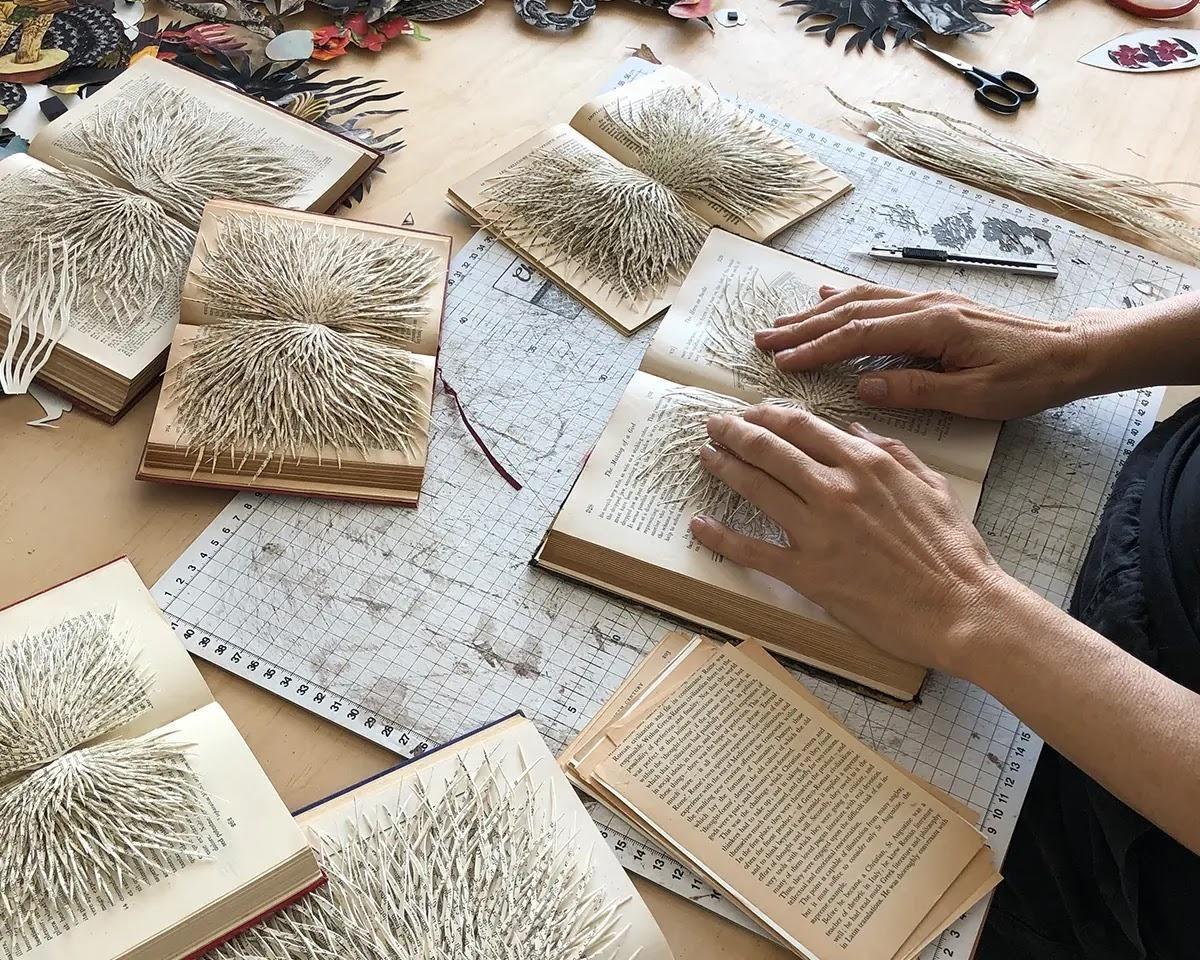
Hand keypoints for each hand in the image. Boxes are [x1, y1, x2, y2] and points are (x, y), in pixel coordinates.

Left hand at [688, 405, 1019, 674]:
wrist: (962, 608)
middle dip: (735, 432)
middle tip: (715, 426)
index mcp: (866, 464)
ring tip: (705, 456)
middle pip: (770, 448)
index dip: (767, 415)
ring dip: (724, 467)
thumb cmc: (953, 551)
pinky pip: (752, 550)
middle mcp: (836, 489)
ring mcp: (818, 531)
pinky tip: (699, 525)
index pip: (801, 426)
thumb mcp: (931, 484)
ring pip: (756, 487)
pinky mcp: (808, 573)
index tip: (750, 413)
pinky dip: (720, 536)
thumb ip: (892, 451)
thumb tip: (855, 429)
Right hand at [753, 284, 1089, 419]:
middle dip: (802, 328)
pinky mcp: (934, 308)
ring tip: (781, 326)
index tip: (781, 363)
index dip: (816, 350)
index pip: (859, 336)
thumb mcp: (973, 397)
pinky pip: (878, 299)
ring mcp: (928, 302)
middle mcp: (925, 306)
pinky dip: (845, 300)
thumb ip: (915, 389)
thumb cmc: (1027, 380)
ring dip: (816, 315)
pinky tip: (825, 299)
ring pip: (860, 302)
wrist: (1069, 353)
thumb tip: (862, 388)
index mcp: (933, 326)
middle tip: (762, 340)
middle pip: (850, 312)